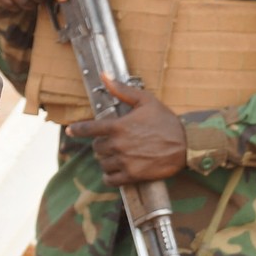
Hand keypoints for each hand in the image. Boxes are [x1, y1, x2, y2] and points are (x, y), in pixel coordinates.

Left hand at [65, 74, 186, 184]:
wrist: (186, 145)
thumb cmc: (166, 121)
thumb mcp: (146, 101)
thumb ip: (122, 90)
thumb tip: (105, 75)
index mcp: (118, 126)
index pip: (89, 129)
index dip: (77, 130)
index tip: (70, 131)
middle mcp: (118, 144)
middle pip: (96, 148)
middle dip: (101, 144)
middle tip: (112, 143)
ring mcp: (125, 161)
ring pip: (103, 163)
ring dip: (106, 160)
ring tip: (116, 156)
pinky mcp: (133, 175)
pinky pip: (111, 180)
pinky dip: (109, 177)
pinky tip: (114, 172)